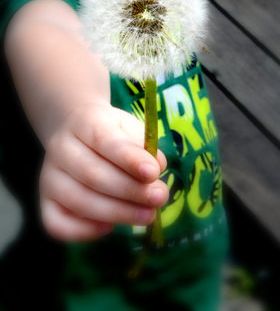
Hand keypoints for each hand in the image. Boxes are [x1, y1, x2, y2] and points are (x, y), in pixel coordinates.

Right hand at [39, 101, 168, 241]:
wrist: (76, 132)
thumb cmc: (111, 132)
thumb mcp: (129, 127)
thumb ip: (144, 145)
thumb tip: (157, 167)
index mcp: (83, 122)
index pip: (104, 140)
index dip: (129, 158)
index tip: (153, 173)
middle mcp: (60, 148)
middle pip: (92, 174)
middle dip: (130, 190)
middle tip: (159, 198)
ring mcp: (49, 176)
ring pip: (78, 201)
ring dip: (117, 212)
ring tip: (148, 215)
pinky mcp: (45, 201)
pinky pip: (57, 224)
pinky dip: (83, 231)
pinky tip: (109, 227)